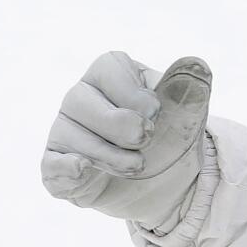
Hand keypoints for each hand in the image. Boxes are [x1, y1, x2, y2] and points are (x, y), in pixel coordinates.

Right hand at [41, 52, 213, 230]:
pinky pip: (50, 165)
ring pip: (69, 136)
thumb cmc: (173, 135)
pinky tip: (83, 170)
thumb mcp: (190, 113)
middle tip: (147, 139)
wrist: (170, 182)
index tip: (156, 113)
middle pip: (80, 101)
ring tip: (138, 166)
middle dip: (121, 126)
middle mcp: (81, 98)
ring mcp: (65, 131)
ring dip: (110, 156)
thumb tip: (196, 64)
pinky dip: (65, 169)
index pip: (107, 69)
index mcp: (111, 73)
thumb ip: (191, 89)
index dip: (133, 94)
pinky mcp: (58, 166)